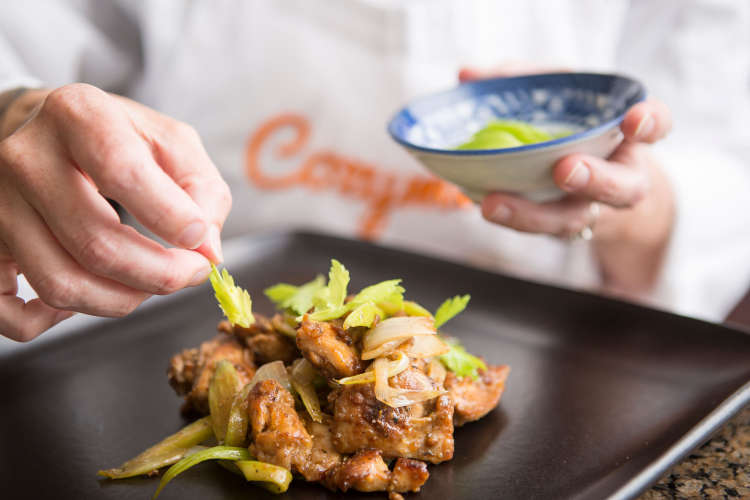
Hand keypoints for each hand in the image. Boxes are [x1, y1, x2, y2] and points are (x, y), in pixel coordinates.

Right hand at [0, 84, 231, 340]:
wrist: (37, 128)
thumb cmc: (114, 138)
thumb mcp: (170, 141)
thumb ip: (203, 189)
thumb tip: (209, 251)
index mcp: (77, 115)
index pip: (124, 173)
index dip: (172, 218)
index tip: (201, 242)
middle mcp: (25, 157)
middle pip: (96, 243)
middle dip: (160, 274)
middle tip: (189, 273)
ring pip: (60, 284)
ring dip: (121, 300)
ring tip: (148, 283)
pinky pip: (8, 313)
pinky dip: (52, 322)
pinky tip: (88, 294)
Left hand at [460, 66, 674, 292]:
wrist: (585, 186)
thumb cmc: (573, 131)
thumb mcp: (559, 97)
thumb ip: (522, 81)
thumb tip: (468, 74)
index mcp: (627, 138)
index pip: (656, 126)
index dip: (650, 122)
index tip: (633, 118)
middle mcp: (617, 178)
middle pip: (620, 188)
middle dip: (594, 179)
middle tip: (565, 170)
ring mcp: (587, 209)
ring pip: (570, 220)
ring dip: (530, 214)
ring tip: (493, 205)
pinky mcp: (557, 227)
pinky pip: (536, 228)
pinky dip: (506, 215)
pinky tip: (478, 202)